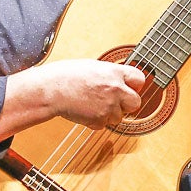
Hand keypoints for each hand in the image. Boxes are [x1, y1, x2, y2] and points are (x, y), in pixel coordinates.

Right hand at [28, 59, 147, 128]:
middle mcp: (115, 89)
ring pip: (119, 116)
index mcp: (114, 72)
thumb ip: (110, 74)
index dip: (134, 85)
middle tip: (115, 102)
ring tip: (92, 104)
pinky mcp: (99, 119)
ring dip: (109, 114)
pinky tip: (85, 111)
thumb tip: (120, 79)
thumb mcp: (93, 66)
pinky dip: (96, 121)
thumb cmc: (66, 75)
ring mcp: (108, 105)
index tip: (130, 87)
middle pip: (135, 102)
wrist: (50, 90)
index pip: (139, 79)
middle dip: (127, 104)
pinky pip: (104, 124)